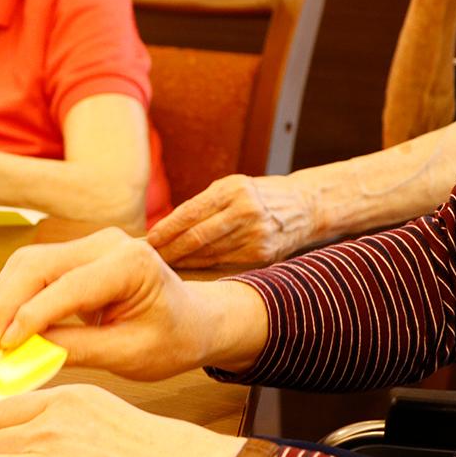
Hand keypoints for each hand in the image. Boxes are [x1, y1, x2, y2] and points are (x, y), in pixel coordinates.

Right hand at [0, 228, 266, 379]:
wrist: (194, 321)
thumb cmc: (172, 339)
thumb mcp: (129, 354)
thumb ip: (76, 350)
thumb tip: (21, 354)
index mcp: (131, 263)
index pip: (66, 288)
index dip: (28, 318)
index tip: (3, 349)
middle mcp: (108, 242)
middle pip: (36, 265)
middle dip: (6, 307)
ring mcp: (91, 242)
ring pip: (27, 263)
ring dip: (5, 300)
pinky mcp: (78, 252)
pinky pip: (34, 268)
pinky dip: (15, 295)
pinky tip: (10, 326)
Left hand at [147, 174, 316, 267]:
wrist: (305, 207)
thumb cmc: (258, 196)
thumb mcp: (233, 187)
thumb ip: (204, 204)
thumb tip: (165, 227)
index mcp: (233, 189)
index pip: (190, 212)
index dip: (167, 229)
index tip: (150, 240)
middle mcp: (245, 211)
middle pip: (197, 236)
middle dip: (170, 249)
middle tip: (151, 258)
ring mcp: (255, 234)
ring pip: (208, 254)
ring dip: (183, 261)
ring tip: (164, 265)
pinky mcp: (261, 254)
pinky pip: (223, 263)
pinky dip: (203, 267)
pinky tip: (189, 269)